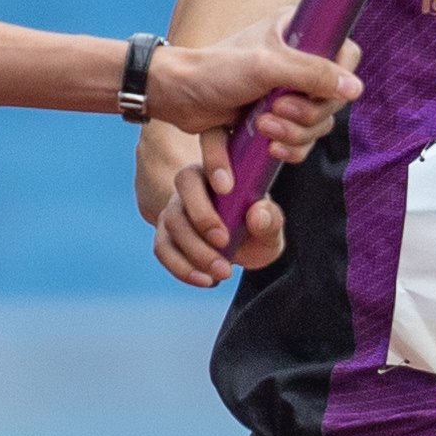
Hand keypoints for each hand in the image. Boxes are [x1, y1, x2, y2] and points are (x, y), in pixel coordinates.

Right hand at [141, 116, 284, 286]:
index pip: (211, 154)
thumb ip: (271, 220)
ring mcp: (175, 211)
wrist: (240, 252)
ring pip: (172, 221)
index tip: (227, 189)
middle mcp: (194, 186)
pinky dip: (183, 268)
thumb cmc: (256, 232)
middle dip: (202, 214)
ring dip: (195, 249)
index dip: (214, 165)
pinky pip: (164, 249)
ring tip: (223, 270)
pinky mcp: (165, 237)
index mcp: (220, 172)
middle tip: (224, 241)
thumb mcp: (271, 228)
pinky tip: (207, 280)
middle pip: (184, 184)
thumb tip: (257, 214)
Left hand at [144, 19, 358, 161]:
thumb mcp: (267, 66)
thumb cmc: (216, 70)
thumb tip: (355, 89)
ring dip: (294, 135)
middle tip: (274, 112)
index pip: (345, 55)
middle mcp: (299, 62)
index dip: (336, 80)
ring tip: (263, 128)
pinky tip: (267, 149)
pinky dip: (287, 150)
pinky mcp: (277, 119)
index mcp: (300, 33)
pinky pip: (299, 143)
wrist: (178, 96)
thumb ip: (313, 74)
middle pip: (333, 100)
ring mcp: (289, 93)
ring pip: (317, 125)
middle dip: (306, 115)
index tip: (313, 92)